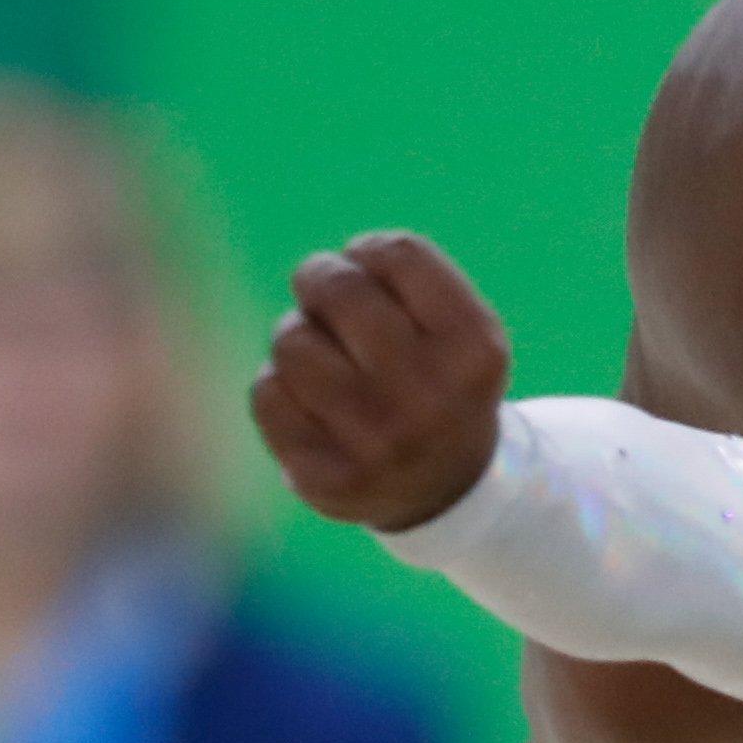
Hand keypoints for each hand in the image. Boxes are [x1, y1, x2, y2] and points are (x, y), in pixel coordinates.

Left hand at [252, 231, 509, 530]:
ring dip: (298, 337)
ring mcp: (377, 446)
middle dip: (319, 279)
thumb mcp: (457, 325)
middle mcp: (431, 400)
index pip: (398, 253)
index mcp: (475, 351)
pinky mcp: (326, 481)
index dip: (369, 251)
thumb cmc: (438, 379)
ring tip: (325, 360)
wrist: (446, 490)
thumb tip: (320, 273)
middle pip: (339, 289)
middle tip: (321, 293)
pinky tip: (312, 405)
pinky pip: (268, 393)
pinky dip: (281, 387)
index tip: (369, 272)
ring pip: (292, 340)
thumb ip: (403, 275)